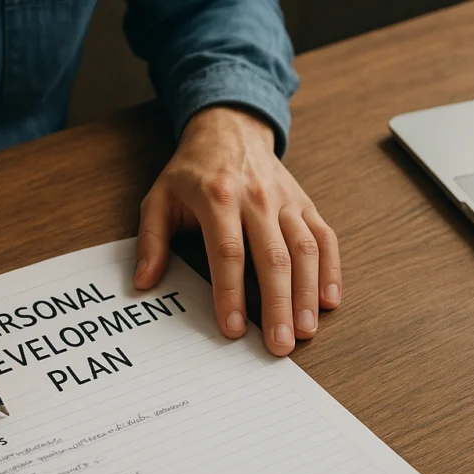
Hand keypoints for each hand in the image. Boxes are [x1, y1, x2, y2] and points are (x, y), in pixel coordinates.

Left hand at [134, 106, 340, 355]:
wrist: (230, 128)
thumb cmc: (192, 171)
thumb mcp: (159, 198)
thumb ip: (151, 240)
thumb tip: (143, 282)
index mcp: (218, 197)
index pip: (228, 252)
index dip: (230, 293)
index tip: (232, 329)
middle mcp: (257, 198)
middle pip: (273, 257)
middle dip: (278, 304)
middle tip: (280, 344)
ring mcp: (286, 201)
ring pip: (305, 250)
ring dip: (307, 293)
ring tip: (305, 331)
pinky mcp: (305, 204)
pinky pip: (325, 237)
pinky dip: (330, 270)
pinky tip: (328, 301)